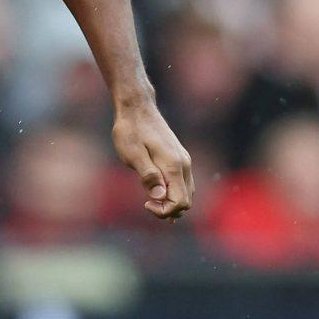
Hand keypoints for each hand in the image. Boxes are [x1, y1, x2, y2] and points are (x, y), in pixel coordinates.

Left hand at [112, 96, 193, 219]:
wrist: (137, 107)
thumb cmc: (130, 130)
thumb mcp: (133, 154)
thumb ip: (148, 176)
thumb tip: (159, 197)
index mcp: (174, 166)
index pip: (180, 202)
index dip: (163, 210)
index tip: (145, 202)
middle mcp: (184, 164)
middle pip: (187, 201)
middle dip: (168, 209)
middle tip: (146, 202)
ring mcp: (184, 160)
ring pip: (187, 193)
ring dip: (171, 202)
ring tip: (150, 199)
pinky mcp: (179, 158)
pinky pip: (183, 183)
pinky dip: (174, 193)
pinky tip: (159, 194)